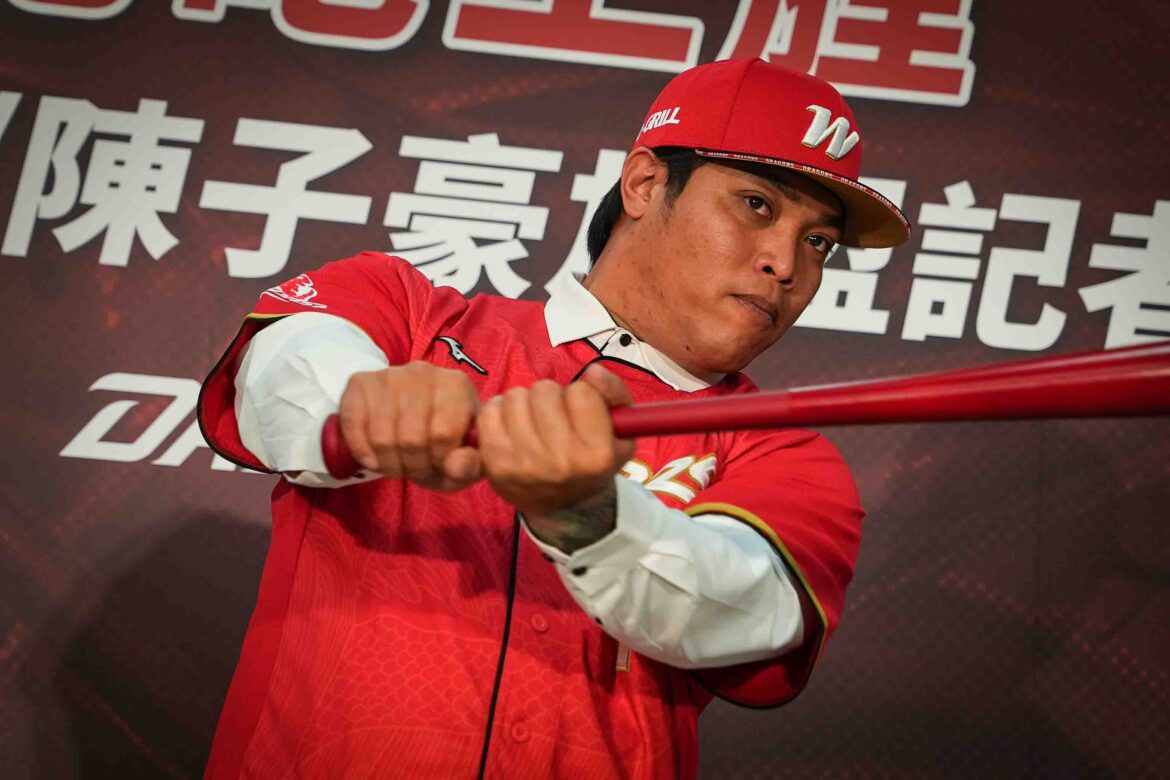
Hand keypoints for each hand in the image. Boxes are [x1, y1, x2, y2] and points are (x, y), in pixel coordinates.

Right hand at [338, 362, 480, 490]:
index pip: (443, 434)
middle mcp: (424, 371)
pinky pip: (353, 425)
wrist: (414, 420)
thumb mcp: (465, 459)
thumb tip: (455, 465)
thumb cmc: (445, 442)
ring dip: (387, 463)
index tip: (437, 465)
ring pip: (382, 436)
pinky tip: (374, 457)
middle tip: (414, 469)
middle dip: (412, 466)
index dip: (438, 462)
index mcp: (457, 385)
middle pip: (411, 438)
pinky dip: (361, 451)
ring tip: (397, 463)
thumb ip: (470, 465)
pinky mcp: (360, 381)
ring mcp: (390, 374)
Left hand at [476, 365, 634, 550]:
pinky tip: (511, 427)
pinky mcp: (495, 464)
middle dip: (550, 398)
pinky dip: (498, 412)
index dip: (581, 396)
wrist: (563, 505)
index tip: (580, 415)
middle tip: (553, 419)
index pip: (581, 391)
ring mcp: (525, 465)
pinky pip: (489, 413)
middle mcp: (562, 462)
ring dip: (524, 403)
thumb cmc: (592, 459)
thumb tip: (593, 371)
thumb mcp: (621, 431)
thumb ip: (615, 393)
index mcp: (597, 455)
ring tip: (532, 423)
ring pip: (515, 397)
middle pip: (544, 391)